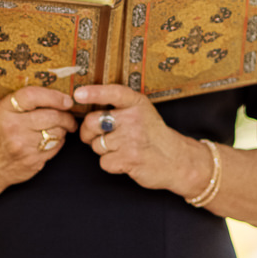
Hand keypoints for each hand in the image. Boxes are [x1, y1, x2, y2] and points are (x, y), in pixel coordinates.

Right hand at [0, 87, 77, 206]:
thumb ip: (17, 103)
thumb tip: (50, 93)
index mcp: (3, 111)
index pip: (33, 96)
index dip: (54, 96)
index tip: (66, 100)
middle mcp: (13, 128)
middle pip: (52, 115)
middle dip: (66, 115)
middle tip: (69, 115)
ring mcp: (23, 147)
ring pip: (57, 132)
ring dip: (63, 129)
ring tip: (60, 127)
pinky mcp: (32, 162)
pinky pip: (55, 148)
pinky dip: (57, 142)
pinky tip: (51, 140)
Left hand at [74, 84, 207, 196]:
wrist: (178, 160)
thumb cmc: (154, 136)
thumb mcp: (143, 113)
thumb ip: (120, 108)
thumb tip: (86, 110)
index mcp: (137, 103)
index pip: (112, 93)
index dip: (93, 93)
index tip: (78, 94)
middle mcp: (133, 119)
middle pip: (92, 122)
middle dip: (88, 132)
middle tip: (94, 136)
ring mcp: (131, 139)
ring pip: (96, 144)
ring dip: (104, 150)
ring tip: (122, 149)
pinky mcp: (128, 159)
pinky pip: (104, 161)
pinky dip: (111, 164)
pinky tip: (125, 160)